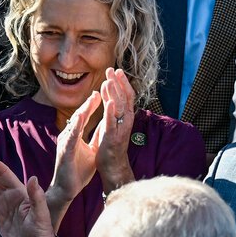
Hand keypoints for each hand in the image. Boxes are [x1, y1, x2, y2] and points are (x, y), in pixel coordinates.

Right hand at [51, 91, 102, 213]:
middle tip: (98, 90)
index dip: (93, 105)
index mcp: (75, 135)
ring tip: (91, 100)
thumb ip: (97, 136)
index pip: (85, 117)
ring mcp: (65, 143)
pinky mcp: (65, 152)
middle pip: (79, 116)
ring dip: (83, 111)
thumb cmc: (78, 171)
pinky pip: (71, 137)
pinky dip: (77, 127)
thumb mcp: (92, 149)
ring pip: (74, 124)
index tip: (101, 92)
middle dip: (88, 103)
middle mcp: (68, 136)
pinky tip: (81, 119)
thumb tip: (105, 125)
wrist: (67, 189)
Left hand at [93, 68, 135, 191]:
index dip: (122, 82)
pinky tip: (110, 101)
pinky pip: (112, 123)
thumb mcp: (111, 124)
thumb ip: (112, 111)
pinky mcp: (112, 138)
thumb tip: (111, 97)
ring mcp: (120, 129)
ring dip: (114, 93)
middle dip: (118, 83)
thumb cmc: (110, 145)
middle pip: (124, 98)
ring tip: (109, 80)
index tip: (116, 70)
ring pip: (119, 108)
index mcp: (125, 117)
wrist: (112, 167)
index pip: (126, 96)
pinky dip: (111, 112)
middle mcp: (126, 121)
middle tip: (111, 69)